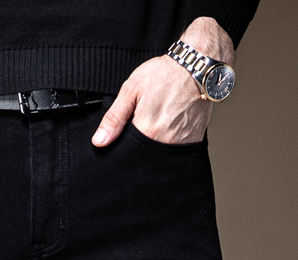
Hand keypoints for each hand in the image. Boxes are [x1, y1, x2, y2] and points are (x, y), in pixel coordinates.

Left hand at [92, 17, 233, 146]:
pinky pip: (176, 150)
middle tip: (146, 119)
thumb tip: (99, 141)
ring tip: (159, 120)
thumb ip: (114, 117)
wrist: (198, 66)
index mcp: (147, 132)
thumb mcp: (132, 89)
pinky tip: (169, 125)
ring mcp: (180, 144)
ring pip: (160, 154)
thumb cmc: (165, 74)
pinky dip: (170, 142)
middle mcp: (165, 142)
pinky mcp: (192, 141)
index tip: (125, 133)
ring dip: (155, 143)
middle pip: (144, 155)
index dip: (123, 145)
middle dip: (139, 145)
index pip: (127, 152)